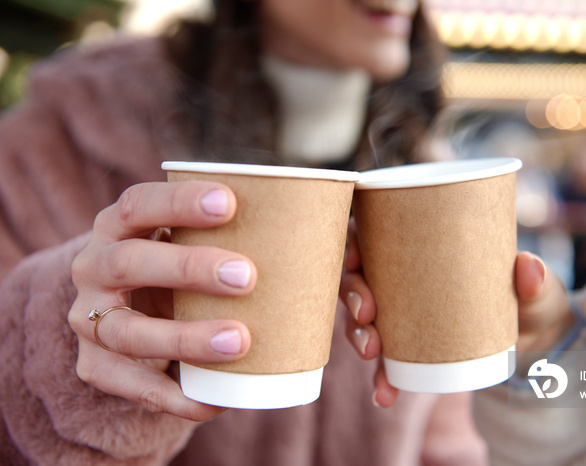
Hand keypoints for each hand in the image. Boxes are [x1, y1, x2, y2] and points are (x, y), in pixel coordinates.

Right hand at [68, 181, 256, 420]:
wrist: (128, 316)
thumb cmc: (177, 272)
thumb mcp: (189, 245)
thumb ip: (228, 237)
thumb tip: (317, 237)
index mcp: (119, 226)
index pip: (138, 204)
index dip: (178, 201)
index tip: (230, 202)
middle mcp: (94, 266)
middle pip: (130, 262)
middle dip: (189, 268)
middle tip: (248, 276)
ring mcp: (88, 320)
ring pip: (128, 331)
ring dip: (185, 338)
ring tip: (239, 341)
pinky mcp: (94, 366)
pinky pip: (133, 387)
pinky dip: (178, 396)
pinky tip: (217, 401)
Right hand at [341, 217, 572, 406]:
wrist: (535, 346)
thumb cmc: (530, 302)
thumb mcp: (536, 290)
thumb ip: (535, 281)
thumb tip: (528, 267)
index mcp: (422, 246)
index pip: (373, 233)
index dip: (352, 241)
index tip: (355, 256)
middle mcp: (403, 278)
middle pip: (358, 276)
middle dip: (351, 293)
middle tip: (366, 312)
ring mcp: (402, 315)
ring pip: (361, 318)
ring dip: (357, 335)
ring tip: (371, 352)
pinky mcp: (408, 349)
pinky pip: (384, 362)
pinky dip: (381, 378)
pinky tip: (384, 394)